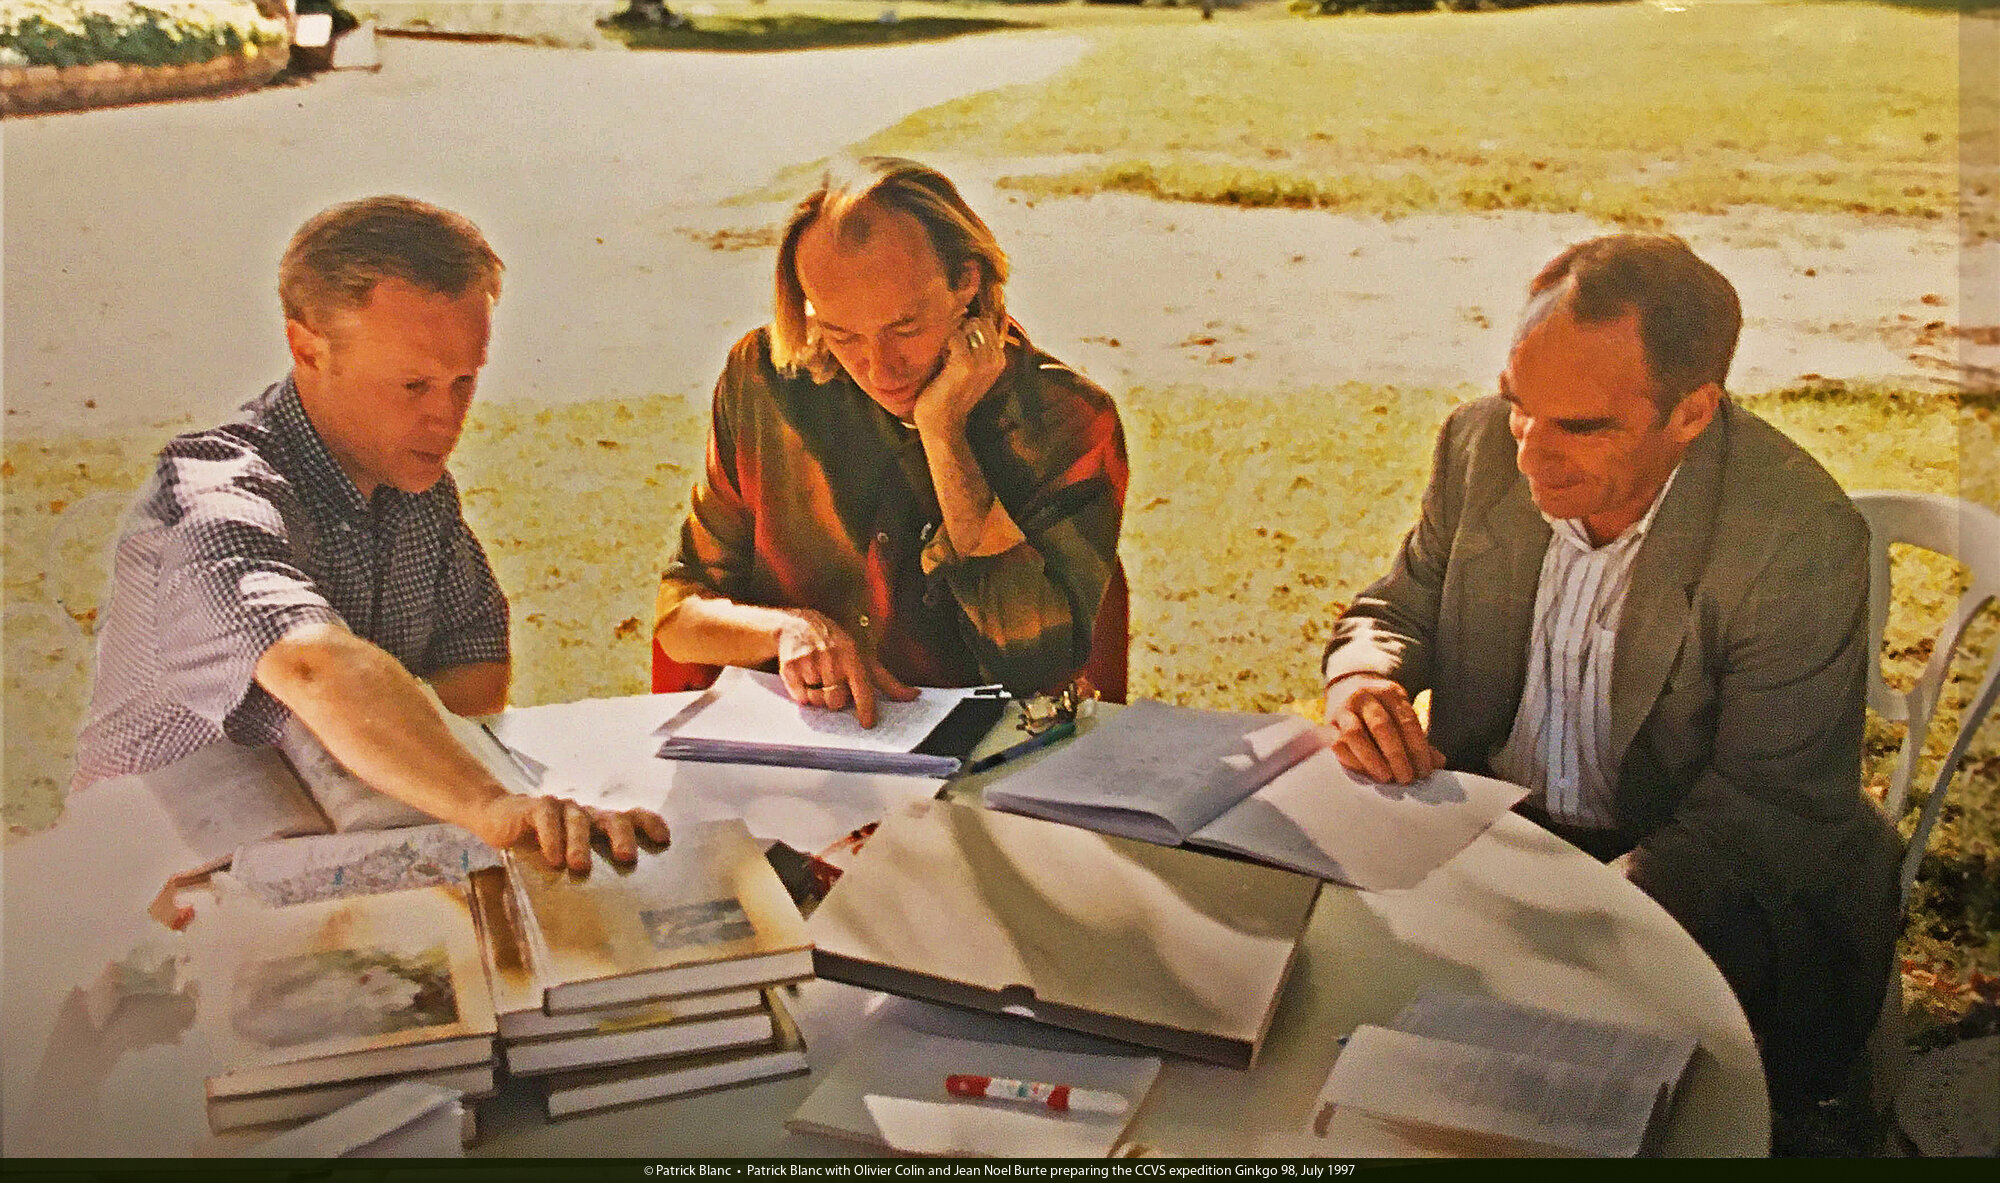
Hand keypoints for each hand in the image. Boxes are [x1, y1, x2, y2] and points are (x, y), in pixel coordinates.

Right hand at [469, 795, 670, 872]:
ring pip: (579, 819)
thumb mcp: (567, 857)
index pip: (633, 817)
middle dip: (622, 836)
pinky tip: (552, 858)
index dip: (650, 824)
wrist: (500, 818)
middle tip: (626, 858)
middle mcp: (587, 814)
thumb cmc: (541, 844)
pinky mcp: (536, 808)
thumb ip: (589, 873)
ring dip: (581, 843)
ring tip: (580, 867)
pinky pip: (547, 817)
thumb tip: (612, 915)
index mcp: (600, 824)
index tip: (664, 840)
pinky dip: (551, 836)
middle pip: (613, 818)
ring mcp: (563, 808)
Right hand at [773, 608, 916, 727]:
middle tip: (833, 685)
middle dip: (835, 700)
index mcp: (852, 656)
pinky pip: (799, 697)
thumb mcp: (863, 658)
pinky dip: (802, 694)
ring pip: (817, 700)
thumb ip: (888, 681)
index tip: (867, 724)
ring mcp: (809, 661)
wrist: (799, 625)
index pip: (862, 687)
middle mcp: (831, 657)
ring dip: (819, 696)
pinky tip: (804, 677)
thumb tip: (914, 695)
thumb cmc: (837, 646)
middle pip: (836, 701)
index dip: (865, 707)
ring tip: (818, 678)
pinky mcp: (789, 667)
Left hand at [912, 315, 1006, 433]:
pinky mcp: (966, 364)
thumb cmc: (951, 392)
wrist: (942, 422)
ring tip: (946, 356)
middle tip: (950, 350)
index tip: (957, 348)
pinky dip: (945, 343)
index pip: (988, 323)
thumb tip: (967, 315)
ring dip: (953, 336)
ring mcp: (983, 361)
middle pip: (979, 321)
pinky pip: (955, 336)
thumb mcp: (971, 368)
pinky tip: (942, 360)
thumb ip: (976, 345)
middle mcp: (996, 359)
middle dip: (961, 328)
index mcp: (1000, 358)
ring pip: (968, 326)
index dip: (968, 328)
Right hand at [1323, 673, 1445, 783]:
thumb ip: (1419, 740)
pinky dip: (1354, 761)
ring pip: (1355, 734)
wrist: (1346, 691)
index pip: (1407, 720)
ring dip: (1372, 759)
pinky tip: (1367, 773)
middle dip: (1397, 755)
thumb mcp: (1401, 717)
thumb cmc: (1381, 712)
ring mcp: (1343, 710)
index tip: (1425, 770)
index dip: (1418, 748)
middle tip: (1407, 778)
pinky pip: (1338, 745)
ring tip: (1387, 777)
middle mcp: (1364, 697)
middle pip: (1382, 726)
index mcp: (1389, 692)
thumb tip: (1439, 763)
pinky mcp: (1327, 726)